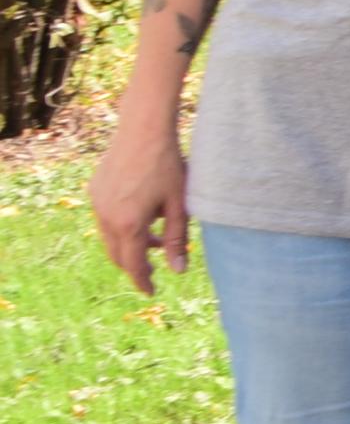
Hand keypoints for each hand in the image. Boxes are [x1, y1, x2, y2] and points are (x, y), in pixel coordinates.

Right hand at [88, 132, 188, 294]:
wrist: (143, 132)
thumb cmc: (167, 167)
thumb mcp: (179, 205)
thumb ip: (177, 240)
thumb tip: (178, 270)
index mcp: (128, 224)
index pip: (132, 264)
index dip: (142, 280)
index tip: (151, 291)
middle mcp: (106, 217)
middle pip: (118, 254)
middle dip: (134, 265)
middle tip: (153, 270)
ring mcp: (97, 203)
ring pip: (110, 236)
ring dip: (130, 244)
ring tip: (155, 241)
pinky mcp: (96, 191)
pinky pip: (106, 218)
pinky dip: (122, 226)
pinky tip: (143, 216)